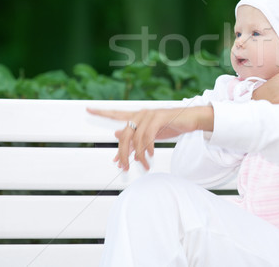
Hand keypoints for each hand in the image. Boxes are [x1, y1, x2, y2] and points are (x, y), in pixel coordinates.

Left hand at [87, 106, 212, 170]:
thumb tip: (115, 136)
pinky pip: (148, 137)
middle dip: (123, 154)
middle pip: (124, 135)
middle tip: (124, 168)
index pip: (116, 113)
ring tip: (144, 165)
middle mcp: (141, 113)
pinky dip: (148, 148)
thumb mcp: (149, 132)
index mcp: (137, 116)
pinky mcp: (159, 119)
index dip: (102, 112)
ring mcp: (149, 115)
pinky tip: (150, 155)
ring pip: (136, 139)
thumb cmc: (170, 125)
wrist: (190, 119)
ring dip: (138, 156)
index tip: (88, 109)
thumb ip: (133, 135)